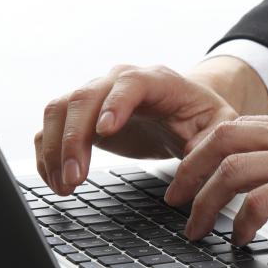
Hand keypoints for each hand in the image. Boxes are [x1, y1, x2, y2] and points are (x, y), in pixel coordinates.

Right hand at [34, 57, 267, 194]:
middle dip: (75, 138)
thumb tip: (191, 172)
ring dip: (55, 148)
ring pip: (61, 109)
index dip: (115, 104)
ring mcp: (99, 96)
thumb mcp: (219, 126)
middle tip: (76, 179)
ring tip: (65, 187)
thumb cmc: (201, 116)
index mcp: (158, 80)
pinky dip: (48, 152)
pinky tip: (56, 179)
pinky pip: (54, 126)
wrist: (183, 110)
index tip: (104, 133)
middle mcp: (120, 82)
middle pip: (85, 97)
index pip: (130, 83)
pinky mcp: (85, 116)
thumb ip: (211, 142)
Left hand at [166, 112, 267, 247]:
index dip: (202, 152)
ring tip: (194, 227)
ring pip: (234, 169)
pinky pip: (262, 200)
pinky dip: (241, 221)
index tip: (187, 177)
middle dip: (188, 172)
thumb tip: (264, 189)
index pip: (235, 128)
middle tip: (174, 200)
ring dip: (205, 202)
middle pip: (222, 140)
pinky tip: (238, 239)